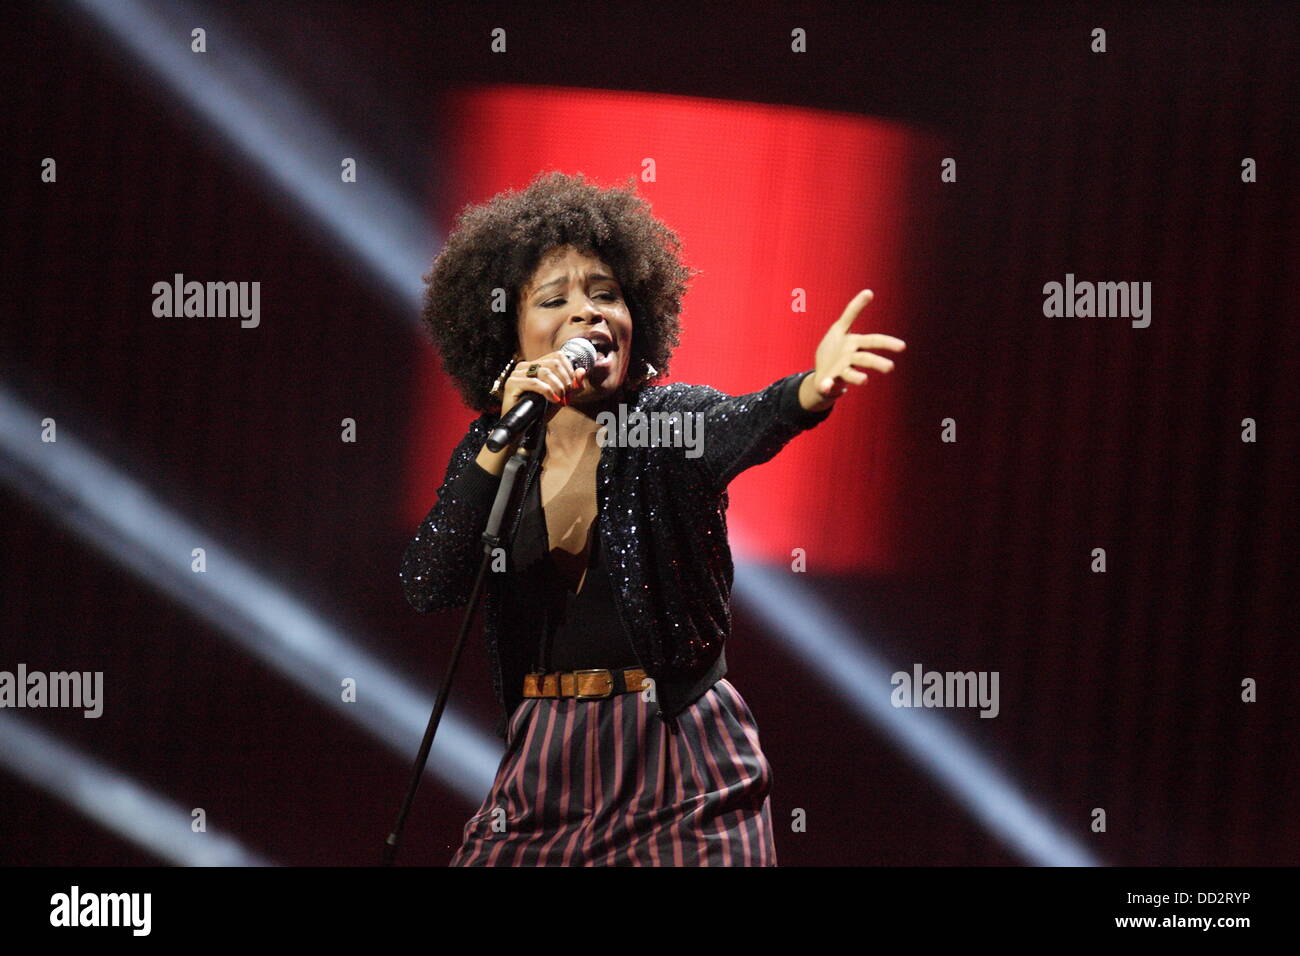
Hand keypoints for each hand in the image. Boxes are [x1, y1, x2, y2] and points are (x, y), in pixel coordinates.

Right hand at [500, 351, 587, 417]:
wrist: (523, 428)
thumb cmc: (539, 411)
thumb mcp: (561, 396)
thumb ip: (573, 384)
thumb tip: (582, 371)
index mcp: (535, 365)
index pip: (557, 356)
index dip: (569, 370)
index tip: (573, 386)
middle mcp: (525, 366)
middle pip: (553, 363)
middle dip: (565, 380)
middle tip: (567, 395)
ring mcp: (517, 374)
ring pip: (545, 371)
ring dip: (558, 386)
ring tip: (560, 399)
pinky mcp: (512, 383)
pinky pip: (535, 382)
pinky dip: (548, 391)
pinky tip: (553, 400)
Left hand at [800, 289, 905, 410]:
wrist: (822, 376)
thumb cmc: (836, 349)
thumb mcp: (840, 328)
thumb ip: (854, 311)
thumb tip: (869, 291)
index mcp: (854, 343)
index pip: (871, 340)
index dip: (881, 337)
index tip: (897, 338)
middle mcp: (851, 357)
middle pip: (866, 359)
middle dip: (878, 363)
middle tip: (891, 368)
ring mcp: (841, 370)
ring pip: (851, 374)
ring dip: (857, 378)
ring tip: (864, 380)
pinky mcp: (829, 381)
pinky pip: (827, 383)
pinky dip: (826, 385)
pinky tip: (825, 385)